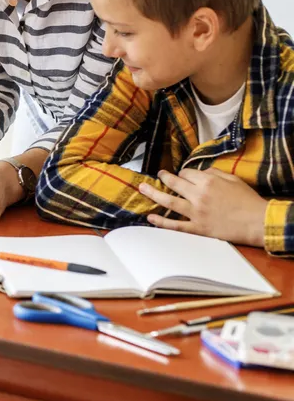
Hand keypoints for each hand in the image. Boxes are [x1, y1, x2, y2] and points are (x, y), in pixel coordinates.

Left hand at [139, 169, 267, 246]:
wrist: (258, 222)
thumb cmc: (248, 200)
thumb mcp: (233, 179)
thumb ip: (214, 173)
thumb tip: (199, 172)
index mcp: (207, 181)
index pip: (186, 173)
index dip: (183, 174)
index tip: (182, 176)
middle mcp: (198, 195)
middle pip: (174, 184)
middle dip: (163, 178)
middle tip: (157, 175)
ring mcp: (196, 213)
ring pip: (169, 202)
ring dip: (153, 194)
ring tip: (142, 188)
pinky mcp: (198, 228)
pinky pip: (175, 225)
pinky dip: (161, 222)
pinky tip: (150, 217)